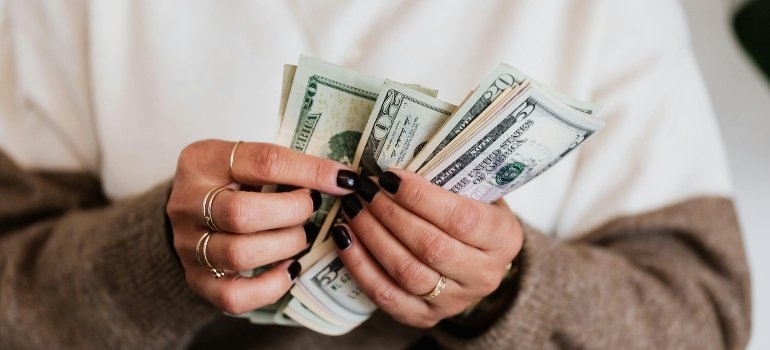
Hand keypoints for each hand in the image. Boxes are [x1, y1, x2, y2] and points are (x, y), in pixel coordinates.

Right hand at [166, 140, 358, 313]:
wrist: (191, 212)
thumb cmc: (230, 182)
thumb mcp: (247, 159)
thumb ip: (285, 165)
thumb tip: (342, 179)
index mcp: (203, 161)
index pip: (262, 161)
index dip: (309, 171)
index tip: (343, 180)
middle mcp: (187, 203)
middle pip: (242, 214)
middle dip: (292, 213)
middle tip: (311, 208)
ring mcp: (188, 246)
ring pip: (239, 254)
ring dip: (285, 245)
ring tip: (301, 236)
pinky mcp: (197, 281)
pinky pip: (234, 296)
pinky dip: (271, 286)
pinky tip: (290, 269)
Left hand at [332, 168, 522, 327]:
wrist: (478, 259)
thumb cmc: (471, 213)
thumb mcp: (476, 192)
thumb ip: (450, 177)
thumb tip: (398, 153)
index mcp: (503, 237)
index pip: (461, 218)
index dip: (420, 197)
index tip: (388, 176)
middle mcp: (484, 274)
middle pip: (430, 247)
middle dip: (390, 215)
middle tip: (364, 189)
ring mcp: (455, 301)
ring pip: (407, 272)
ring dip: (372, 237)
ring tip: (353, 209)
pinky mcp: (425, 316)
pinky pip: (387, 296)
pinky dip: (361, 266)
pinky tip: (345, 239)